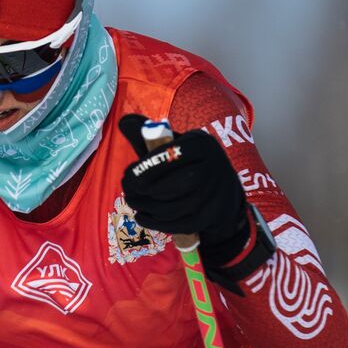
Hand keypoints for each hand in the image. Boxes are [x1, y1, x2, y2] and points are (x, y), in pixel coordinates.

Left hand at [118, 113, 250, 267]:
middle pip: (171, 186)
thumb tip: (124, 122)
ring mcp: (215, 196)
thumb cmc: (190, 163)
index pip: (169, 156)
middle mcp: (214, 168)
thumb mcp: (178, 143)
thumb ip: (151, 135)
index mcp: (202, 144)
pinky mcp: (211, 217)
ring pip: (172, 208)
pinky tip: (142, 216)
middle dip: (143, 191)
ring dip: (146, 208)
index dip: (144, 168)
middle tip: (128, 192)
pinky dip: (155, 223)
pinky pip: (178, 225)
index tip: (127, 176)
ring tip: (133, 202)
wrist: (223, 190)